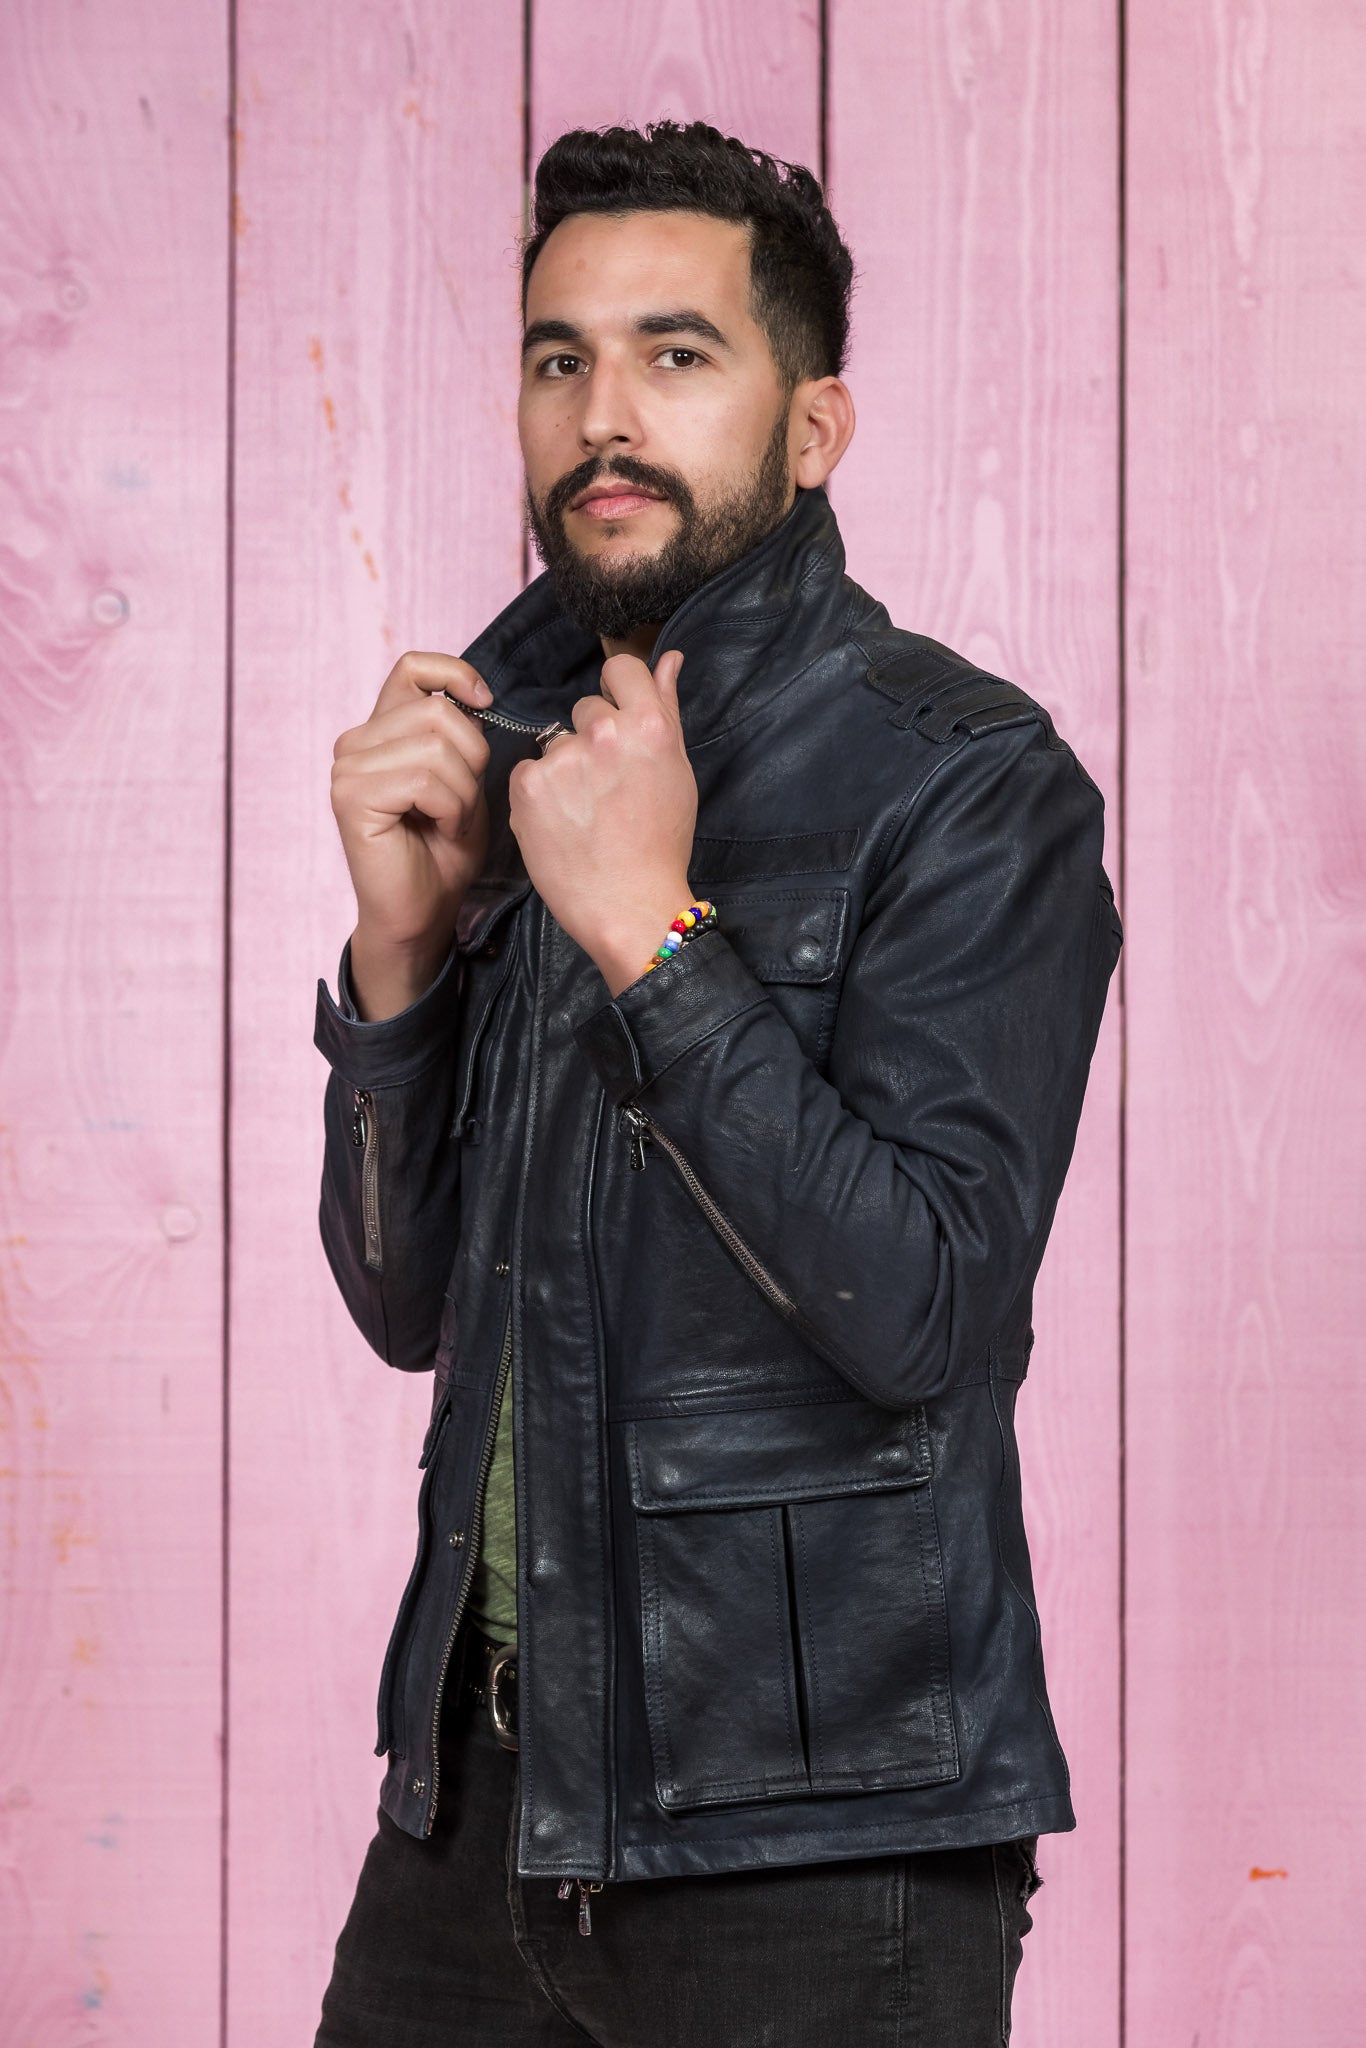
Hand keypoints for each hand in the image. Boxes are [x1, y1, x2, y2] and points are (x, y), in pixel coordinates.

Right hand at [331, 650, 493, 1018]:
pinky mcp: (351, 798)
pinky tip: (440, 831)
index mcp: (380, 731)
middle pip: (437, 711)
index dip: (455, 674)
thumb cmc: (443, 852)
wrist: (421, 914)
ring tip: (451, 822)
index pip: (413, 668)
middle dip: (472, 758)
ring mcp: (347, 769)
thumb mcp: (463, 780)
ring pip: (435, 745)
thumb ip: (461, 736)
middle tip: (464, 803)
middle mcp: (354, 743)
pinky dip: (451, 809)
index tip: (485, 703)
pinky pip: (425, 780)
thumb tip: (477, 695)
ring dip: (463, 792)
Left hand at [507, 649, 697, 995]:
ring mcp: (563, 759)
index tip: (620, 723)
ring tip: (582, 813)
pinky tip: (559, 823)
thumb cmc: (660, 842)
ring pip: (554, 743)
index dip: (618, 694)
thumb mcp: (676, 772)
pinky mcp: (528, 785)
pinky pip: (527, 772)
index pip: (621, 669)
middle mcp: (605, 734)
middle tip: (606, 788)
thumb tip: (671, 658)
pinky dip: (537, 794)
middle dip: (592, 738)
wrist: (628, 904)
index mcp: (649, 725)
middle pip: (584, 709)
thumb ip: (667, 708)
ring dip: (563, 769)